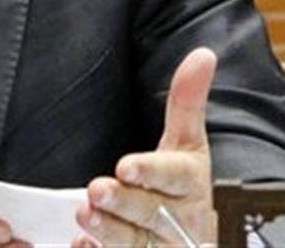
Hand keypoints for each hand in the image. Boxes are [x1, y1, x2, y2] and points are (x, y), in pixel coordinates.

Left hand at [73, 47, 217, 246]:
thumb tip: (203, 54)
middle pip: (152, 212)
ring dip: (108, 231)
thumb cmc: (184, 186)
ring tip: (84, 215)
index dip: (150, 172)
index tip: (125, 166)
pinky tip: (82, 245)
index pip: (174, 176)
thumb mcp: (188, 144)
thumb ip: (188, 102)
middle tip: (96, 191)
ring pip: (136, 243)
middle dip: (123, 202)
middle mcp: (181, 220)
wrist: (198, 238)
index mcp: (191, 183)